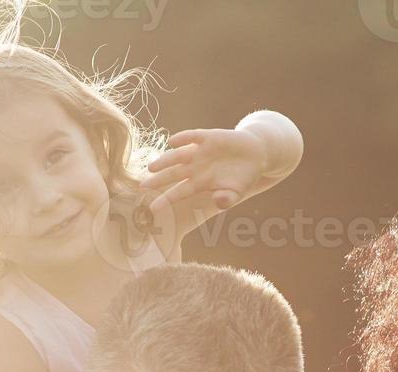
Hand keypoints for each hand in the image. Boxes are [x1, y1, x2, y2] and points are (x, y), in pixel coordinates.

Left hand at [140, 128, 268, 214]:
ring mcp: (200, 152)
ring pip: (178, 156)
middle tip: (141, 187)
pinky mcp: (209, 137)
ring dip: (165, 161)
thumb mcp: (237, 192)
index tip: (152, 208)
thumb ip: (227, 199)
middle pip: (173, 174)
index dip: (166, 199)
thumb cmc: (242, 177)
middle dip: (158, 180)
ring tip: (151, 167)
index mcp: (200, 183)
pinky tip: (173, 142)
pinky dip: (184, 138)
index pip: (179, 192)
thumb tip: (218, 201)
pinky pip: (193, 137)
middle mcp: (196, 167)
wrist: (256, 154)